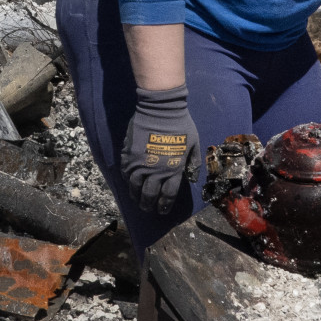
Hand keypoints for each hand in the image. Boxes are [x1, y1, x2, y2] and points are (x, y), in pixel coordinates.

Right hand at [120, 85, 199, 214]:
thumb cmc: (181, 126)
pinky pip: (126, 173)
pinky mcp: (129, 155)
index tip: (162, 210)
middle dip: (149, 205)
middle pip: (150, 195)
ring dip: (136, 196)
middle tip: (148, 209)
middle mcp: (155, 170)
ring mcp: (140, 163)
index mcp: (173, 169)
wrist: (161, 109)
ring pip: (135, 187)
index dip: (165, 205)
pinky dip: (128, 181)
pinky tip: (130, 184)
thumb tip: (191, 177)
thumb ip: (193, 163)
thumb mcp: (194, 144)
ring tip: (137, 200)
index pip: (168, 194)